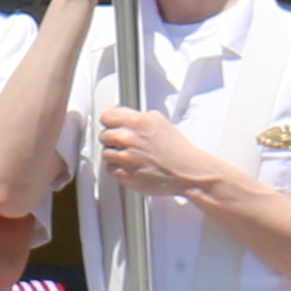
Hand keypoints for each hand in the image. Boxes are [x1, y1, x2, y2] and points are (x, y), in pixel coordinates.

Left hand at [90, 107, 235, 201]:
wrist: (187, 171)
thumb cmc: (176, 149)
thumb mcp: (159, 121)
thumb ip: (138, 117)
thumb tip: (124, 117)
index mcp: (136, 122)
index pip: (106, 117)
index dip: (111, 122)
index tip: (113, 126)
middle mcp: (127, 138)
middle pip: (104, 135)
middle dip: (113, 139)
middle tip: (126, 143)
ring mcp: (124, 157)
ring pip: (105, 153)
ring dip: (115, 154)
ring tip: (132, 156)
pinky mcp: (123, 174)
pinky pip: (110, 168)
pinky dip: (118, 168)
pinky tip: (132, 166)